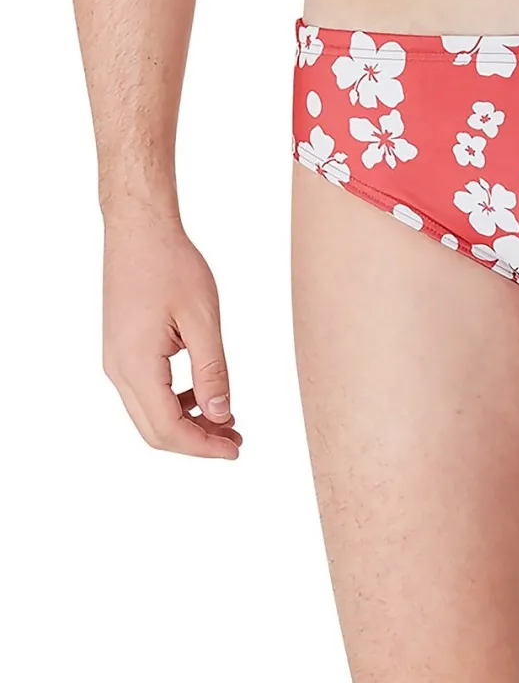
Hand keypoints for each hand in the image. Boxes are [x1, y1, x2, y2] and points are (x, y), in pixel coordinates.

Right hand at [102, 209, 241, 458]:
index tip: (236, 450)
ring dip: (188, 424)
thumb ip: (213, 372)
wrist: (140, 232)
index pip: (168, 428)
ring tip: (229, 420)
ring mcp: (117, 361)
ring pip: (150, 414)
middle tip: (236, 441)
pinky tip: (207, 396)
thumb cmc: (172, 267)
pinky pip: (147, 393)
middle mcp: (119, 369)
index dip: (203, 447)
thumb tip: (220, 415)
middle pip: (155, 431)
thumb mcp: (203, 321)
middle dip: (197, 442)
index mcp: (137, 364)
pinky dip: (177, 403)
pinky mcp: (123, 351)